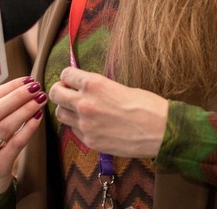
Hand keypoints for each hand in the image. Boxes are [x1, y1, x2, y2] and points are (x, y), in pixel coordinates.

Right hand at [0, 77, 47, 196]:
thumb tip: (21, 85)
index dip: (9, 87)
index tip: (27, 80)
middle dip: (18, 96)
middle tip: (36, 87)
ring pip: (6, 126)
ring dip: (26, 110)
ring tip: (40, 100)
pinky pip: (16, 143)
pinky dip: (28, 128)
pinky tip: (38, 118)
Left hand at [48, 67, 167, 157]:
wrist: (161, 131)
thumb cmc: (147, 105)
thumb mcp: (118, 86)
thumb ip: (96, 87)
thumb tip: (83, 87)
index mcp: (94, 84)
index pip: (65, 74)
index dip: (69, 77)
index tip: (72, 80)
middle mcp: (85, 103)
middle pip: (55, 94)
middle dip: (60, 91)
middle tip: (68, 93)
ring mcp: (85, 124)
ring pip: (60, 114)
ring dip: (67, 110)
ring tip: (80, 110)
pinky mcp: (90, 141)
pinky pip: (74, 131)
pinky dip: (79, 127)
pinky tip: (93, 125)